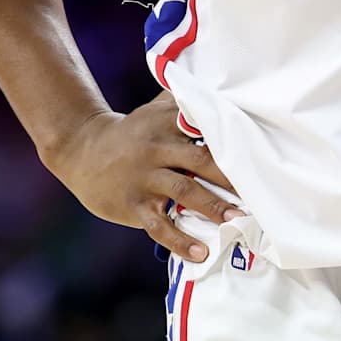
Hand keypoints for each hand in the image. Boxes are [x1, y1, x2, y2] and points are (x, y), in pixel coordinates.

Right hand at [44, 89, 241, 261]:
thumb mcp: (155, 110)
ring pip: (183, 192)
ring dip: (212, 207)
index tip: (257, 152)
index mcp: (167, 123)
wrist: (83, 149)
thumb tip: (223, 87)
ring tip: (235, 221)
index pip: (204, 128)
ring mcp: (144, 177)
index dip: (230, 139)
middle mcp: (157, 148)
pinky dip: (180, 241)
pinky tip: (200, 253)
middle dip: (229, 177)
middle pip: (199, 160)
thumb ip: (185, 101)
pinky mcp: (133, 204)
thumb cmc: (133, 131)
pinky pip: (159, 226)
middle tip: (258, 192)